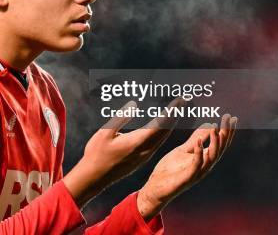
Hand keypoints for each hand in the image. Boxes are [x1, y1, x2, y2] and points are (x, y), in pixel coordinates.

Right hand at [63, 99, 183, 207]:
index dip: (171, 111)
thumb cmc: (97, 153)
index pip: (160, 124)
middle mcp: (144, 150)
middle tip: (183, 102)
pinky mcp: (141, 159)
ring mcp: (144, 156)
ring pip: (162, 138)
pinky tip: (163, 129)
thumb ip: (120, 117)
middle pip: (165, 131)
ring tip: (177, 112)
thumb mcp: (105, 132)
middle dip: (175, 115)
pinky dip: (163, 133)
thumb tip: (134, 104)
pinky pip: (157, 143)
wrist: (95, 177)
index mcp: (137, 142)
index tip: (179, 100)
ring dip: (171, 124)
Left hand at [137, 114, 237, 219]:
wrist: (157, 188)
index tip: (231, 117)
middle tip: (228, 118)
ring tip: (215, 129)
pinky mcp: (187, 178)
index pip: (220, 144)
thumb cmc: (171, 170)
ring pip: (212, 157)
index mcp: (204, 159)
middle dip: (225, 134)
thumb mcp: (184, 150)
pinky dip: (199, 153)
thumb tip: (209, 125)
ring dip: (215, 143)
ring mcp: (197, 172)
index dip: (227, 131)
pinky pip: (196, 165)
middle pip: (220, 149)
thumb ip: (196, 139)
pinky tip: (199, 142)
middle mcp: (204, 166)